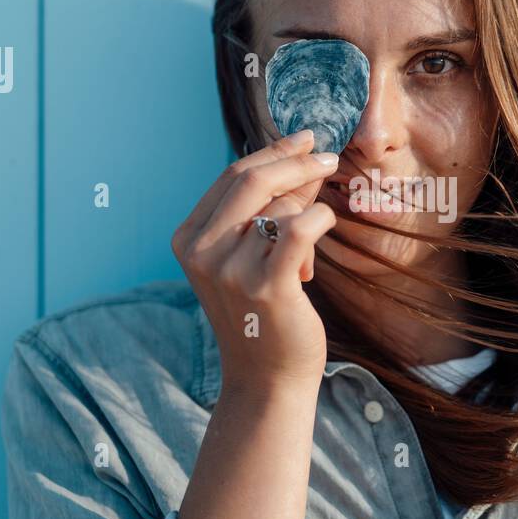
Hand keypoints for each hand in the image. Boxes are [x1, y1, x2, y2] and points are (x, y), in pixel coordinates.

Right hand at [171, 130, 338, 393]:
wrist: (267, 378)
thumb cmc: (263, 313)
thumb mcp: (253, 255)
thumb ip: (270, 208)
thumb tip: (305, 158)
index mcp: (189, 239)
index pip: (231, 176)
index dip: (272, 153)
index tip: (304, 140)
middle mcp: (203, 252)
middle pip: (251, 180)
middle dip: (295, 161)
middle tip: (328, 157)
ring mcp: (231, 270)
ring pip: (281, 208)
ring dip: (308, 210)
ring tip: (313, 237)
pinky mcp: (267, 287)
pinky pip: (301, 228)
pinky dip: (320, 220)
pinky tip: (326, 225)